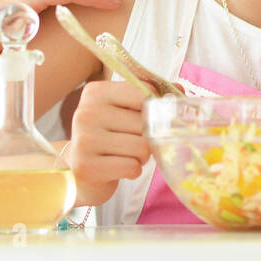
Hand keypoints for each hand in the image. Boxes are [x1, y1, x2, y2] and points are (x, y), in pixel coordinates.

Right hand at [65, 81, 151, 207]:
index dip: (155, 109)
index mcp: (96, 92)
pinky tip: (119, 167)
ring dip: (142, 155)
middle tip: (132, 141)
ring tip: (125, 154)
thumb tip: (180, 89)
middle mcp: (86, 112)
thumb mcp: (126, 110)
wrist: (81, 172)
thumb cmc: (111, 135)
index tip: (146, 117)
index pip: (144, 93)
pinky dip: (133, 170)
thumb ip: (152, 96)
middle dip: (147, 137)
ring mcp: (84, 140)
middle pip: (144, 123)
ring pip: (142, 147)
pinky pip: (132, 167)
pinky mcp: (86, 166)